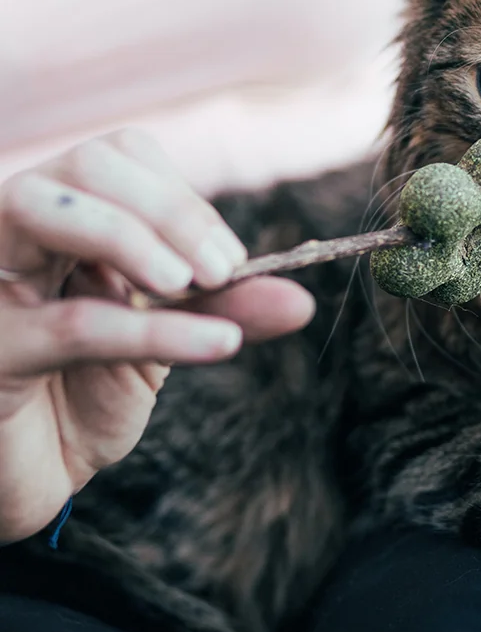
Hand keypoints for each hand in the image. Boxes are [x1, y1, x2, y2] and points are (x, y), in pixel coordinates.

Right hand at [0, 129, 314, 544]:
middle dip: (169, 210)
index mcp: (64, 217)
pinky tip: (221, 343)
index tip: (231, 259)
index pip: (119, 156)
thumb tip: (300, 300)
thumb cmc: (90, 393)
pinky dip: (159, 329)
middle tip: (222, 273)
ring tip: (193, 285)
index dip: (182, 198)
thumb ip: (227, 309)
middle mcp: (15, 234)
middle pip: (87, 165)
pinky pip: (75, 323)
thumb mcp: (169, 337)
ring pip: (41, 207)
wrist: (38, 474)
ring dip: (133, 237)